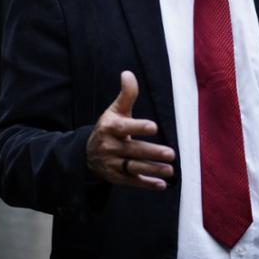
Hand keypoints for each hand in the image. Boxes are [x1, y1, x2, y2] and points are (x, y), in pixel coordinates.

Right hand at [86, 71, 175, 189]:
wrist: (87, 153)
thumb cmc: (109, 128)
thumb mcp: (115, 111)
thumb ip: (126, 94)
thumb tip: (128, 73)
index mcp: (110, 128)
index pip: (124, 128)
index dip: (138, 127)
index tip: (154, 127)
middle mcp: (110, 147)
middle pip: (133, 151)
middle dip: (152, 153)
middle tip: (171, 153)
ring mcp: (113, 164)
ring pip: (134, 168)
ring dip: (153, 170)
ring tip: (170, 170)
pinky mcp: (117, 178)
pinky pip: (132, 182)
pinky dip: (146, 184)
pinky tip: (161, 185)